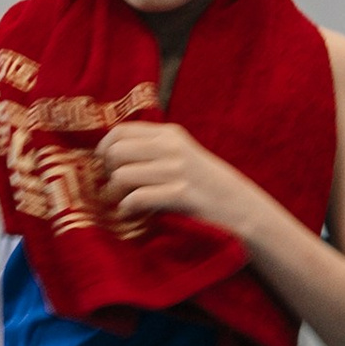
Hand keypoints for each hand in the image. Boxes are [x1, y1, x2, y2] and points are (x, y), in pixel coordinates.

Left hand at [92, 121, 251, 236]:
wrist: (240, 208)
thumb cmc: (204, 185)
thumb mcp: (180, 155)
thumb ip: (151, 149)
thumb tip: (108, 153)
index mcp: (169, 134)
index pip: (120, 131)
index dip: (104, 149)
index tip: (106, 166)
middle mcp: (171, 147)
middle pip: (115, 151)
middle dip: (107, 172)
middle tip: (113, 188)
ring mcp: (177, 170)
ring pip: (122, 175)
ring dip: (115, 194)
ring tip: (122, 204)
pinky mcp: (180, 194)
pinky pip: (137, 198)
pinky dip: (128, 209)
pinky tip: (133, 214)